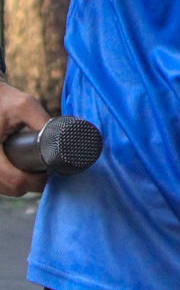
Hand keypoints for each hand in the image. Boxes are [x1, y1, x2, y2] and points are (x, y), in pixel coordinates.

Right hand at [0, 79, 51, 196]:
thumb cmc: (4, 100)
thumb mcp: (25, 105)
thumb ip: (42, 121)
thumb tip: (63, 139)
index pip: (16, 182)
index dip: (37, 182)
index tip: (52, 172)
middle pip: (12, 189)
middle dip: (32, 183)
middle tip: (47, 170)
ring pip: (6, 188)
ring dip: (21, 183)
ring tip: (37, 168)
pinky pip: (1, 183)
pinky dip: (12, 180)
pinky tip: (24, 169)